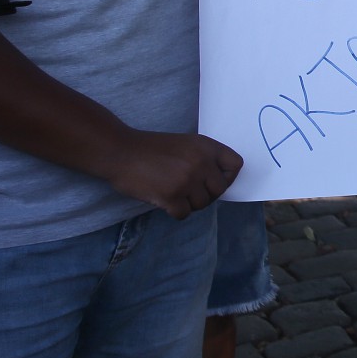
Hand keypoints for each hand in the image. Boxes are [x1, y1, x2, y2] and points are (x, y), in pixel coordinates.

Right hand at [98, 130, 243, 218]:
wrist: (120, 151)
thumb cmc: (150, 149)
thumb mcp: (184, 143)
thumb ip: (204, 158)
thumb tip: (220, 182)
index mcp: (205, 146)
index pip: (236, 165)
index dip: (228, 177)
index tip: (213, 180)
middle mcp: (200, 162)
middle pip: (219, 189)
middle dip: (206, 194)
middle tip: (189, 191)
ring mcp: (187, 179)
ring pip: (202, 204)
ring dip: (188, 203)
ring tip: (173, 192)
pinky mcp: (172, 196)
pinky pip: (184, 214)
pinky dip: (174, 211)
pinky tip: (164, 199)